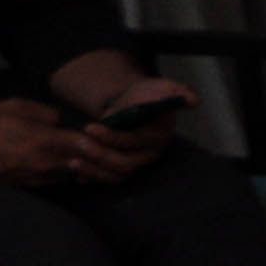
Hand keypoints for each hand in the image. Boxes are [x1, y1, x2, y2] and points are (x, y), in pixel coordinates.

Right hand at [0, 96, 129, 184]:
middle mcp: (44, 163)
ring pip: (77, 176)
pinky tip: (83, 167)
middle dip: (106, 158)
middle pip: (88, 164)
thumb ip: (45, 113)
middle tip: (123, 151)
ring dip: (94, 169)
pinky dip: (75, 175)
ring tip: (109, 159)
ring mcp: (38, 177)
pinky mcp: (30, 185)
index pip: (86, 144)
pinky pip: (61, 181)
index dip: (105, 141)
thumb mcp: (15, 107)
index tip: (116, 135)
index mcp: (42, 140)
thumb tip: (63, 121)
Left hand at [61, 77, 190, 173]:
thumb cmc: (144, 95)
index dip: (113, 137)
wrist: (130, 104)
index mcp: (159, 136)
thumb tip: (193, 100)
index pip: (136, 141)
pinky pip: (107, 178)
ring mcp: (137, 163)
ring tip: (72, 161)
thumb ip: (177, 90)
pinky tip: (75, 171)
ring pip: (116, 174)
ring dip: (93, 169)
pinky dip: (91, 176)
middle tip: (78, 142)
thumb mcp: (161, 86)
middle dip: (99, 154)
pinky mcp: (122, 168)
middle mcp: (150, 153)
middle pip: (125, 162)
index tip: (91, 127)